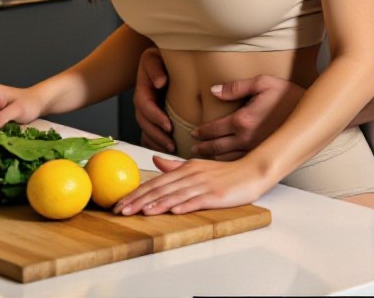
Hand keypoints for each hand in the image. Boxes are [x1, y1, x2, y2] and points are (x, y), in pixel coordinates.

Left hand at [113, 153, 271, 215]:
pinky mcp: (216, 195)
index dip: (137, 192)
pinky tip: (172, 211)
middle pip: (161, 188)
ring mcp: (204, 185)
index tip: (120, 202)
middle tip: (121, 210)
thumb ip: (175, 166)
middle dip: (139, 200)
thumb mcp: (198, 166)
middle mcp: (192, 174)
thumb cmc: (225, 173)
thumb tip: (155, 161)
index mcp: (186, 168)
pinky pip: (197, 200)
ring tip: (140, 212)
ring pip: (175, 195)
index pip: (156, 181)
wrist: (252, 171)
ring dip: (157, 204)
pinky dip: (184, 205)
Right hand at [133, 47, 174, 152]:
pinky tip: (166, 150)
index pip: (145, 106)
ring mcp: (146, 111)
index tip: (168, 126)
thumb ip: (156, 68)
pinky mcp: (152, 117)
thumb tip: (160, 82)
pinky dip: (156, 144)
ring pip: (146, 132)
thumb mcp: (155, 57)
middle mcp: (142, 102)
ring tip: (172, 150)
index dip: (155, 117)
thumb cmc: (160, 57)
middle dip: (157, 136)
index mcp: (142, 89)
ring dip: (157, 143)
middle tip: (171, 145)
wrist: (160, 59)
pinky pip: (149, 135)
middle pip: (144, 123)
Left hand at [190, 76, 304, 160]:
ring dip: (212, 158)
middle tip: (193, 148)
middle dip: (203, 147)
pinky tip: (223, 165)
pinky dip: (226, 165)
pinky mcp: (263, 156)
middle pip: (216, 147)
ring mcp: (254, 150)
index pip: (214, 129)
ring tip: (203, 157)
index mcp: (242, 120)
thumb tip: (213, 91)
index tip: (194, 132)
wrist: (310, 114)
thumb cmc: (287, 95)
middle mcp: (245, 138)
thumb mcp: (263, 83)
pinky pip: (239, 163)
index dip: (202, 131)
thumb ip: (236, 87)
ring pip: (226, 159)